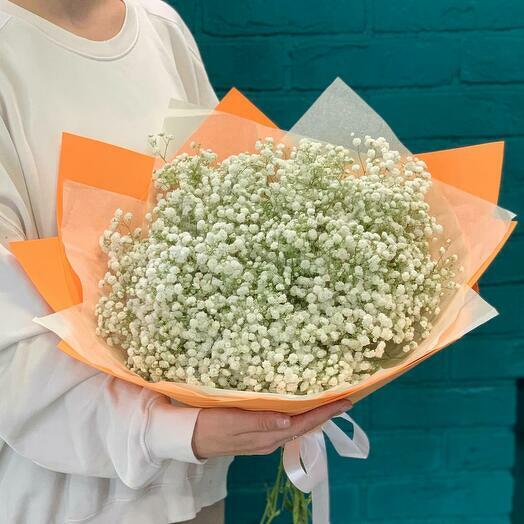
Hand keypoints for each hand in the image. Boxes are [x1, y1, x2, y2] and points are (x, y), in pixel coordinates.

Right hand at [191, 398, 351, 458]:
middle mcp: (270, 440)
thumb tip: (289, 422)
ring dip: (313, 415)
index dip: (325, 412)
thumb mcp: (233, 422)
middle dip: (325, 413)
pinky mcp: (257, 435)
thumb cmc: (209, 425)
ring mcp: (264, 439)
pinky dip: (298, 416)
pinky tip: (300, 408)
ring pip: (296, 426)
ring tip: (328, 402)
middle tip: (344, 399)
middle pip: (304, 426)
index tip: (345, 402)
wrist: (188, 437)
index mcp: (267, 436)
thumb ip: (261, 422)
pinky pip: (285, 426)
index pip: (303, 423)